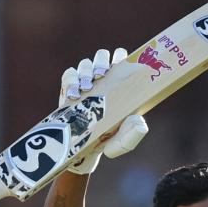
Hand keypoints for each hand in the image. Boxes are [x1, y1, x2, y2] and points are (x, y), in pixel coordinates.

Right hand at [60, 49, 149, 174]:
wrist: (84, 150)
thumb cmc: (109, 142)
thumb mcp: (124, 141)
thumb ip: (132, 133)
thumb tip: (139, 121)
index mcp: (120, 84)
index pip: (122, 59)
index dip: (120, 57)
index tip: (118, 64)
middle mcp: (103, 80)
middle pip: (102, 56)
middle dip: (101, 63)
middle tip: (101, 76)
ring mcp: (85, 83)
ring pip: (85, 64)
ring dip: (85, 72)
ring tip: (87, 89)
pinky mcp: (68, 89)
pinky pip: (69, 75)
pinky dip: (70, 81)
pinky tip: (73, 95)